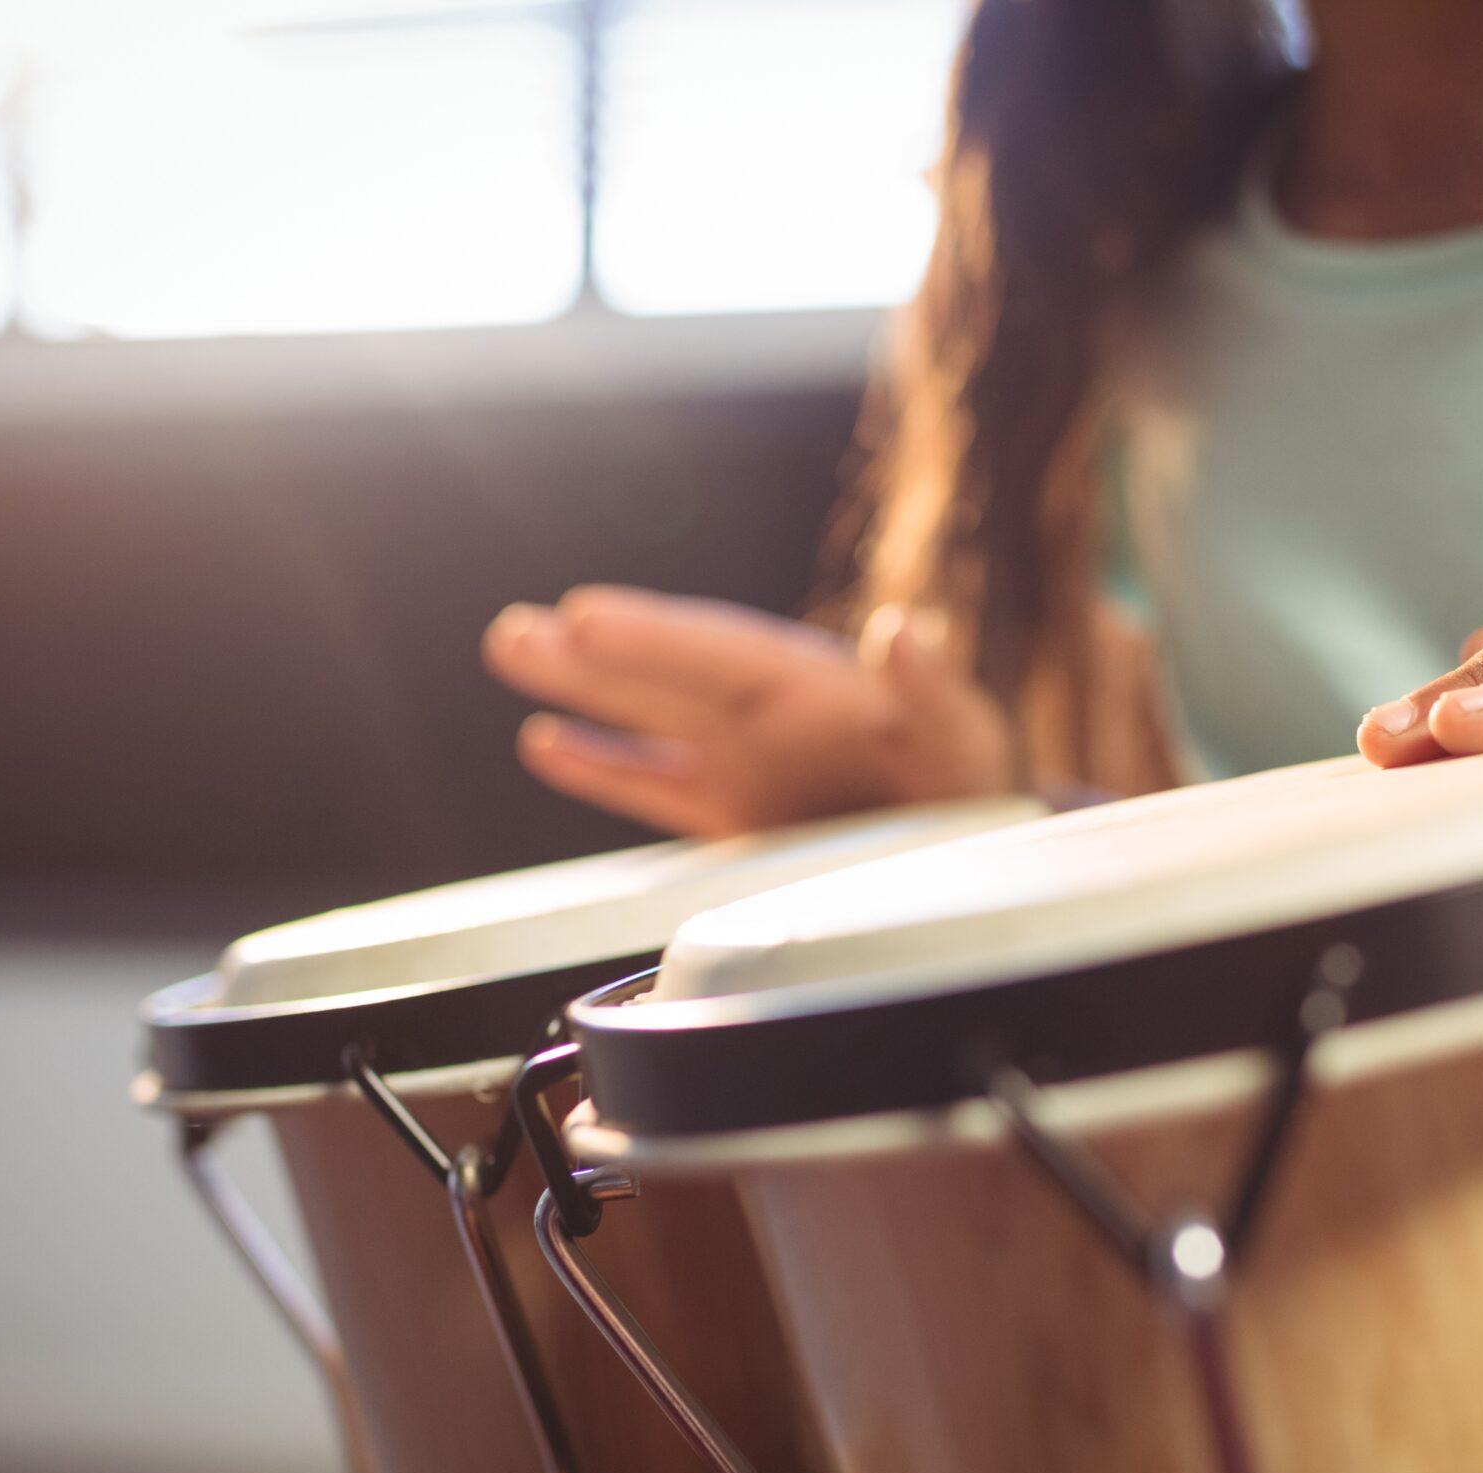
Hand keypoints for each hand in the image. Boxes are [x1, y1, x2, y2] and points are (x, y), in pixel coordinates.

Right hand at [483, 586, 1014, 837]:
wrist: (972, 844)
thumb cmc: (969, 779)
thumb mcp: (965, 736)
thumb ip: (934, 691)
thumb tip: (903, 631)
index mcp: (812, 686)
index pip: (719, 653)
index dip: (654, 638)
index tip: (590, 617)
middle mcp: (763, 713)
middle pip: (666, 671)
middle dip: (600, 653)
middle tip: (526, 631)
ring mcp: (740, 760)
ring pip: (642, 713)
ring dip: (579, 685)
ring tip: (511, 646)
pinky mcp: (730, 814)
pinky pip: (651, 783)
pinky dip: (600, 766)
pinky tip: (546, 742)